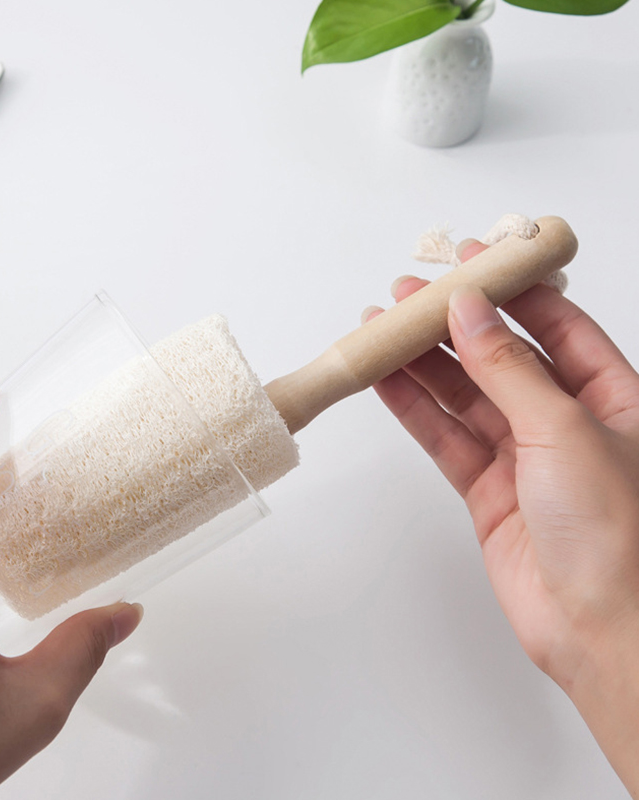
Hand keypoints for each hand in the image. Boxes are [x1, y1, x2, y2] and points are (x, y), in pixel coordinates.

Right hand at [367, 241, 638, 793]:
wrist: (601, 629)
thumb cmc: (617, 535)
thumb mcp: (565, 429)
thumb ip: (509, 367)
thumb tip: (471, 311)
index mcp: (610, 395)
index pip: (556, 323)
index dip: (511, 289)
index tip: (470, 261)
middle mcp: (565, 420)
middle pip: (499, 354)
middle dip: (453, 323)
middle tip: (410, 294)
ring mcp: (522, 455)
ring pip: (462, 394)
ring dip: (422, 362)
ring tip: (382, 330)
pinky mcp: (486, 489)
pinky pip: (443, 436)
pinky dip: (413, 408)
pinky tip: (386, 380)